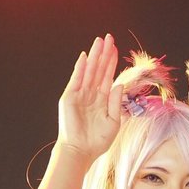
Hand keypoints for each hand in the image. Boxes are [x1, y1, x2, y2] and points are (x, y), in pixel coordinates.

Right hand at [57, 34, 122, 160]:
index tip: (116, 48)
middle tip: (109, 37)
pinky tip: (85, 56)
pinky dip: (80, 68)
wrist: (81, 151)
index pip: (107, 76)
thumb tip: (119, 84)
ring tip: (99, 41)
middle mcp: (90, 94)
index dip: (112, 62)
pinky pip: (76, 79)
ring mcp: (80, 94)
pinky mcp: (69, 97)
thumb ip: (115, 102)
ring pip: (89, 71)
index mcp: (101, 99)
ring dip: (94, 56)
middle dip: (104, 53)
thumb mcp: (113, 121)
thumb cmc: (97, 141)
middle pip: (99, 69)